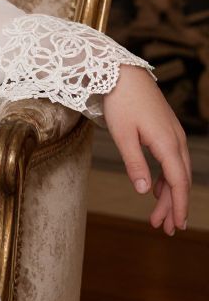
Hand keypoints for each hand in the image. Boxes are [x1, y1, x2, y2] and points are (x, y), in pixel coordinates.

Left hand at [101, 64, 191, 235]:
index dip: (177, 206)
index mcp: (167, 143)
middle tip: (165, 229)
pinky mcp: (165, 129)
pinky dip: (166, 177)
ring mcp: (172, 134)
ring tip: (159, 216)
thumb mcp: (122, 135)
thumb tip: (145, 191)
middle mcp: (175, 140)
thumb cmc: (120, 102)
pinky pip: (171, 159)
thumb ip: (135, 164)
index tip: (175, 225)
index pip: (178, 183)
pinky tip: (156, 188)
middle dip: (173, 206)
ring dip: (169, 194)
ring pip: (177, 171)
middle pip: (180, 180)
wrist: (121, 72)